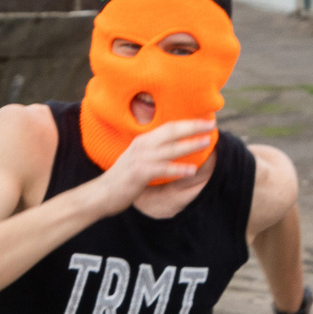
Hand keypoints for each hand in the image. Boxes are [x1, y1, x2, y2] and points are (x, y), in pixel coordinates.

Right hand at [94, 117, 217, 208]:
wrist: (101, 193)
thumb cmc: (122, 178)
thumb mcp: (138, 159)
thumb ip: (153, 151)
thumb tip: (172, 147)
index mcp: (143, 140)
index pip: (168, 127)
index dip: (188, 122)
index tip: (205, 119)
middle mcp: (142, 145)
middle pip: (171, 131)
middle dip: (193, 126)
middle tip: (211, 124)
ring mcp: (141, 158)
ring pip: (170, 149)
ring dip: (190, 145)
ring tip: (207, 142)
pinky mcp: (140, 173)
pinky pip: (163, 169)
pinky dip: (178, 169)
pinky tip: (192, 171)